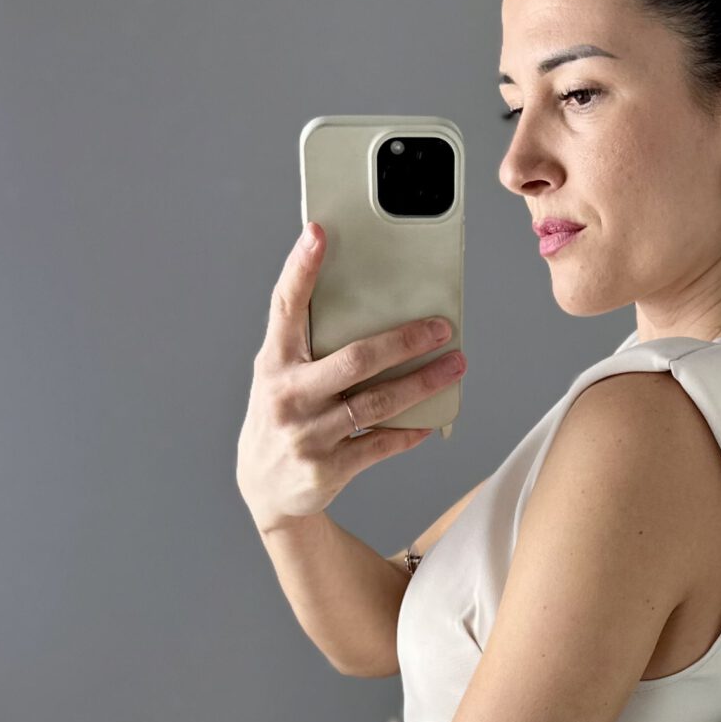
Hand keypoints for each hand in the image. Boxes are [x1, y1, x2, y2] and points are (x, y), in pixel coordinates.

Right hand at [236, 222, 466, 533]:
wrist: (265, 488)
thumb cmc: (283, 415)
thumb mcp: (281, 375)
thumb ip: (312, 345)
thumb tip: (375, 308)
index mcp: (274, 362)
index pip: (286, 306)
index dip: (300, 268)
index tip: (318, 233)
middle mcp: (287, 395)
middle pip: (355, 359)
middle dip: (405, 341)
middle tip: (442, 326)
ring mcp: (308, 435)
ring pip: (378, 402)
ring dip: (423, 384)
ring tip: (455, 365)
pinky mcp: (328, 468)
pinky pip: (380, 444)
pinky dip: (409, 431)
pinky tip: (432, 419)